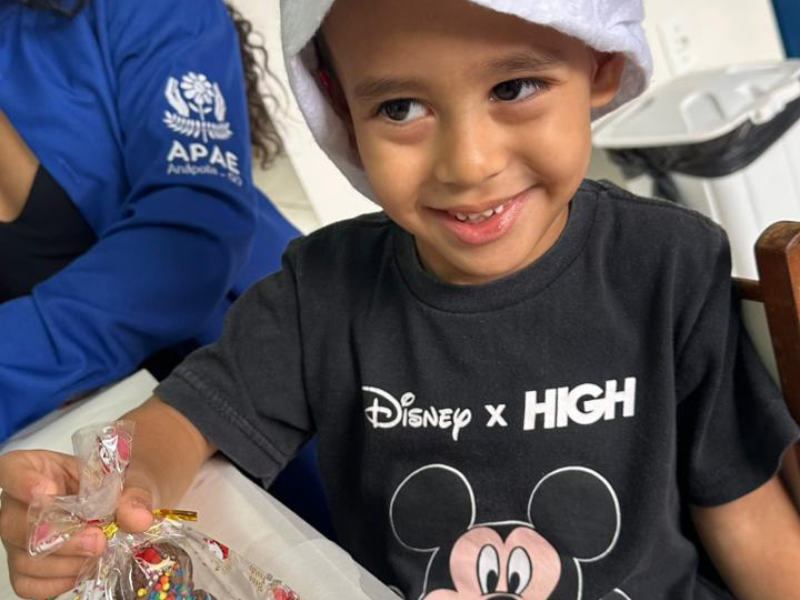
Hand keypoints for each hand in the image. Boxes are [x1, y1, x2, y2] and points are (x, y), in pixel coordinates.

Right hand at [0, 450, 156, 599]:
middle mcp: (15, 505)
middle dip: (61, 537)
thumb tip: (139, 519)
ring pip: (24, 559)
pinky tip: (85, 567)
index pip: (11, 470)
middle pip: (15, 525)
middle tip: (98, 540)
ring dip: (68, 562)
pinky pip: (29, 584)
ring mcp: (15, 539)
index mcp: (32, 469)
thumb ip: (132, 495)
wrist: (114, 509)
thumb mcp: (126, 479)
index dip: (24, 482)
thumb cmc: (110, 487)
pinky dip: (61, 581)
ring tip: (99, 552)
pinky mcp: (22, 569)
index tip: (47, 490)